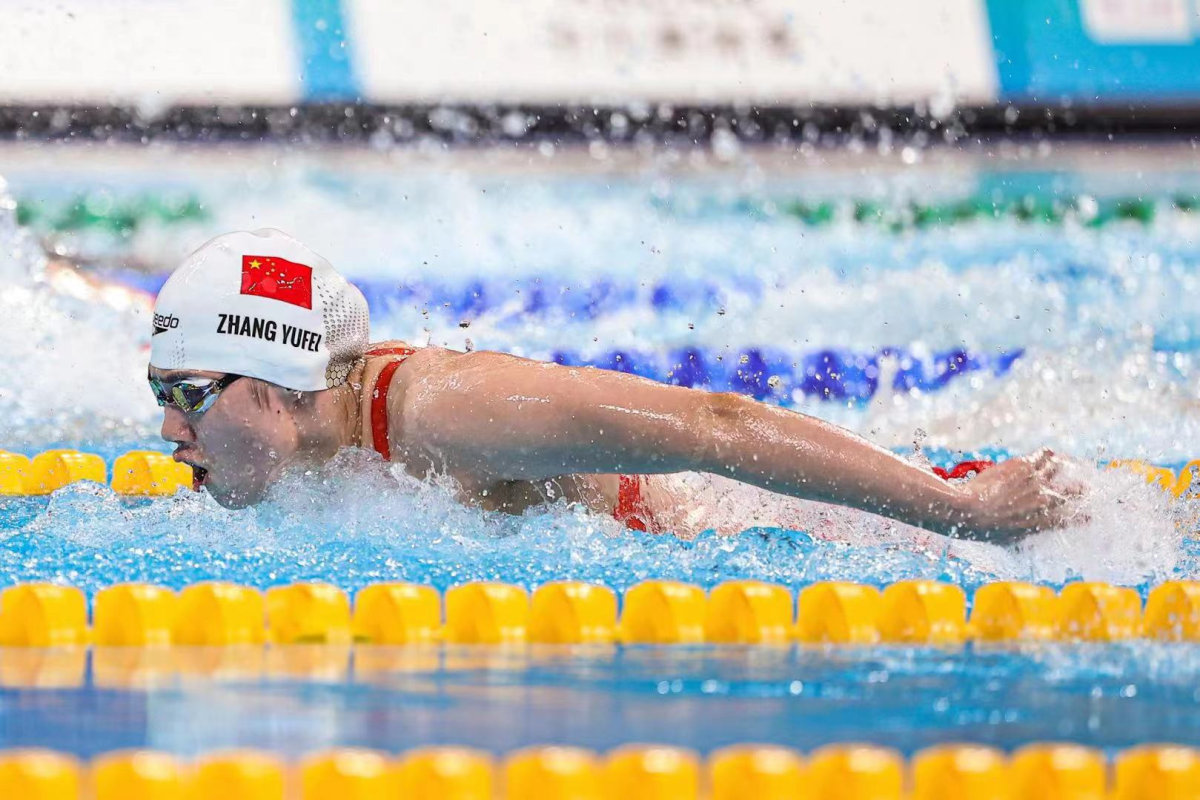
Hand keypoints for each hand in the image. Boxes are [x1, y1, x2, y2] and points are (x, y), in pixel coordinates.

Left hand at [955, 448, 1084, 543]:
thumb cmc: (985, 530)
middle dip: (1080, 489)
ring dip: (1061, 467)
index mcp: (1045, 521)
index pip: (1074, 517)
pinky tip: (1045, 454)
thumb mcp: (1011, 540)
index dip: (1084, 515)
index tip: (1088, 514)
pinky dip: (1047, 454)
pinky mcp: (1025, 466)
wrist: (969, 511)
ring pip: (1059, 468)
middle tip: (1083, 487)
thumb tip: (1028, 536)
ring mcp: (1037, 481)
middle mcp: (1046, 500)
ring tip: (1061, 464)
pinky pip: (1044, 455)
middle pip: (1074, 491)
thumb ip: (1025, 534)